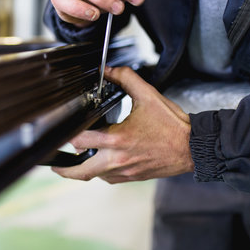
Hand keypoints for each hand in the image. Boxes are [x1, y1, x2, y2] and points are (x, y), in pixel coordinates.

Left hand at [52, 67, 193, 183]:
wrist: (193, 148)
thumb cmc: (172, 125)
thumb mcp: (148, 96)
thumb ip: (126, 78)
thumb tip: (109, 70)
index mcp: (118, 139)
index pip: (81, 140)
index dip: (68, 136)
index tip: (64, 132)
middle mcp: (118, 159)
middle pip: (80, 171)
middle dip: (65, 168)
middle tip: (56, 162)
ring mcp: (124, 171)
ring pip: (94, 176)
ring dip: (84, 168)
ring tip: (78, 159)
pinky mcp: (132, 178)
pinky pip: (109, 179)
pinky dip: (101, 172)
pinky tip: (101, 161)